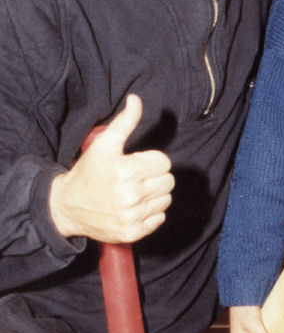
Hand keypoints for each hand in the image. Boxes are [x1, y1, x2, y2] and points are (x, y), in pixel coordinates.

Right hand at [50, 94, 173, 242]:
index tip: (138, 164)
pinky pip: (160, 218)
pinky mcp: (133, 232)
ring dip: (155, 194)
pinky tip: (135, 206)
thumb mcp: (104, 144)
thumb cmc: (88, 172)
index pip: (164, 163)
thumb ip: (124, 122)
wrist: (67, 206)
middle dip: (155, 177)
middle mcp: (132, 195)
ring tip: (136, 191)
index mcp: (127, 171)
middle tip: (137, 177)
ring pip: (166, 199)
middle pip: (168, 181)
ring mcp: (133, 216)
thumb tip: (136, 100)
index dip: (152, 161)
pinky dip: (151, 212)